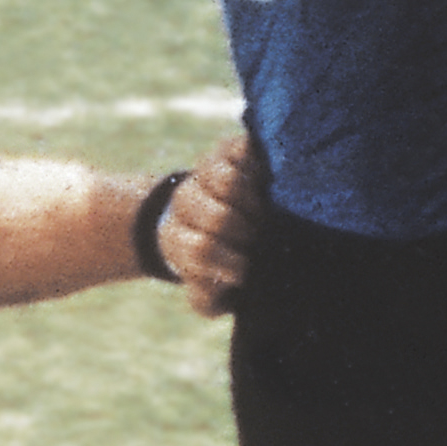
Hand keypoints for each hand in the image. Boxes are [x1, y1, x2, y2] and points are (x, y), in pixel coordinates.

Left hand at [156, 127, 260, 316]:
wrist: (210, 215)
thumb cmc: (216, 259)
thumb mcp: (206, 288)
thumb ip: (209, 297)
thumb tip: (227, 284)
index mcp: (177, 237)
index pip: (202, 250)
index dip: (230, 264)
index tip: (246, 272)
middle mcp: (185, 200)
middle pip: (219, 218)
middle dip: (248, 235)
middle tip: (261, 242)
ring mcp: (205, 171)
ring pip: (229, 183)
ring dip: (255, 206)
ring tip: (266, 216)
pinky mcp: (228, 148)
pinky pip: (243, 152)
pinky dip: (260, 169)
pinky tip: (269, 186)